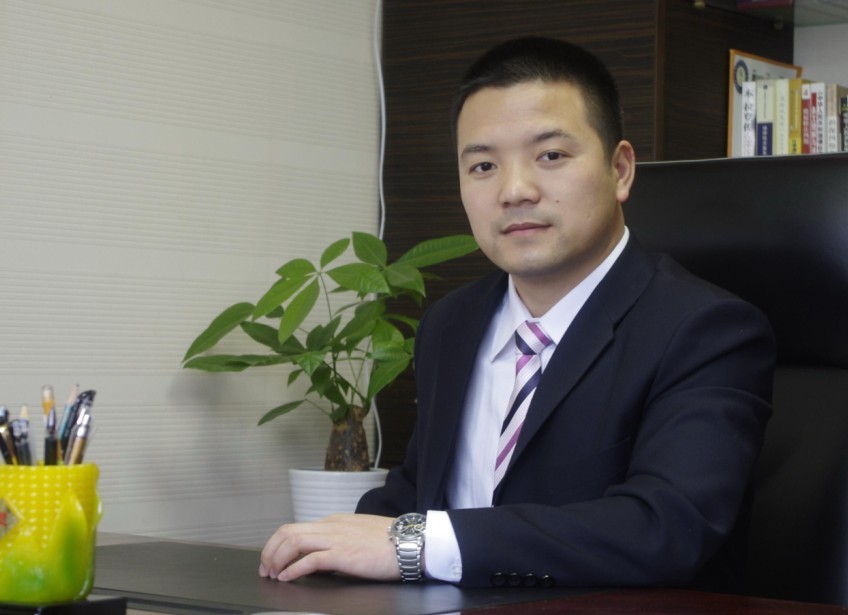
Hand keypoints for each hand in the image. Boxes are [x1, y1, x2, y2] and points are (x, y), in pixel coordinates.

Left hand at [258, 513, 399, 581]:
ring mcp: (336, 538)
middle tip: (265, 569)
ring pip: (293, 541)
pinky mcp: (343, 554)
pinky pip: (310, 559)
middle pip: (288, 532)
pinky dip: (294, 569)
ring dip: (277, 559)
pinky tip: (288, 578)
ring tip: (273, 574)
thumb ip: (337, 543)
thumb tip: (320, 560)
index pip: (295, 527)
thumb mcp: (357, 536)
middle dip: (270, 551)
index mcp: (334, 522)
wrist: (410, 542)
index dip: (277, 544)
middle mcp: (331, 526)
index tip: (271, 560)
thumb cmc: (389, 542)